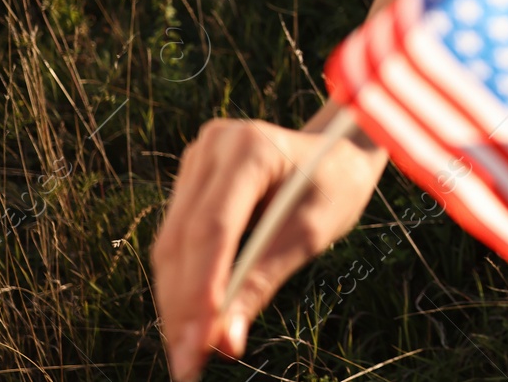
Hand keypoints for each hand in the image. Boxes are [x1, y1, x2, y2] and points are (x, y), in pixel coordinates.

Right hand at [150, 114, 387, 381]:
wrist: (337, 150)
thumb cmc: (334, 186)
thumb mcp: (310, 233)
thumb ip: (264, 280)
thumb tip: (225, 342)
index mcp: (251, 148)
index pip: (213, 227)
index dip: (201, 289)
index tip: (199, 343)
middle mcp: (213, 148)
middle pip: (183, 239)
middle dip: (183, 307)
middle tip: (187, 364)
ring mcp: (197, 162)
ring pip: (171, 245)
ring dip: (175, 302)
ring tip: (186, 355)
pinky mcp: (191, 182)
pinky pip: (176, 240)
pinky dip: (183, 284)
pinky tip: (189, 324)